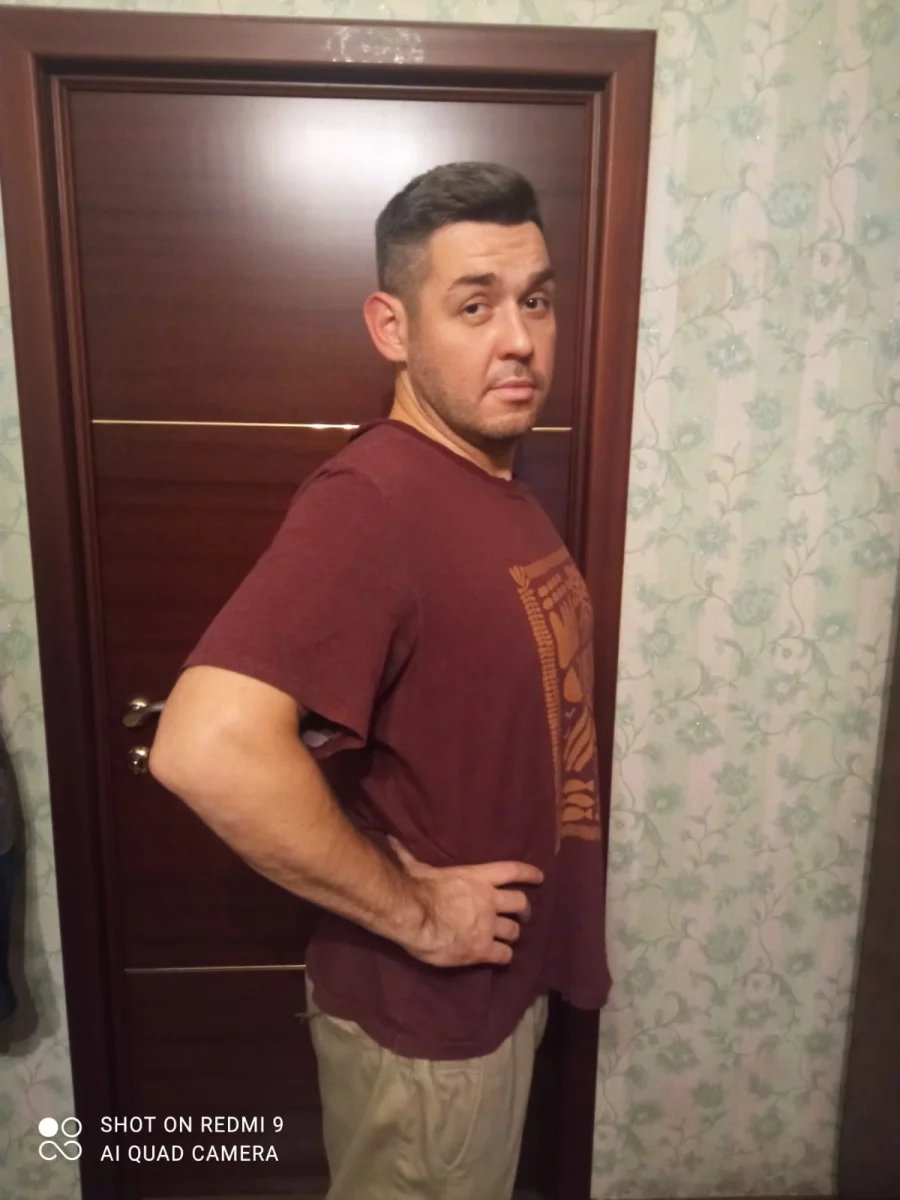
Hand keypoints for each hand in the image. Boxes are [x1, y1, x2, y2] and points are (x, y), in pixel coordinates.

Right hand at [388, 836, 543, 967]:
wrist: (415, 916)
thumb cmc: (417, 888)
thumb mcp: (417, 867)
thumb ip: (410, 856)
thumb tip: (392, 839)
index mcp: (478, 878)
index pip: (512, 871)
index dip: (528, 873)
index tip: (540, 877)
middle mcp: (490, 900)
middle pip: (520, 903)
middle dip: (524, 910)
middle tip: (523, 915)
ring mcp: (489, 926)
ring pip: (514, 931)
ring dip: (513, 935)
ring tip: (509, 939)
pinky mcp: (483, 949)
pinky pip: (504, 955)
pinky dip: (504, 956)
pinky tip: (502, 958)